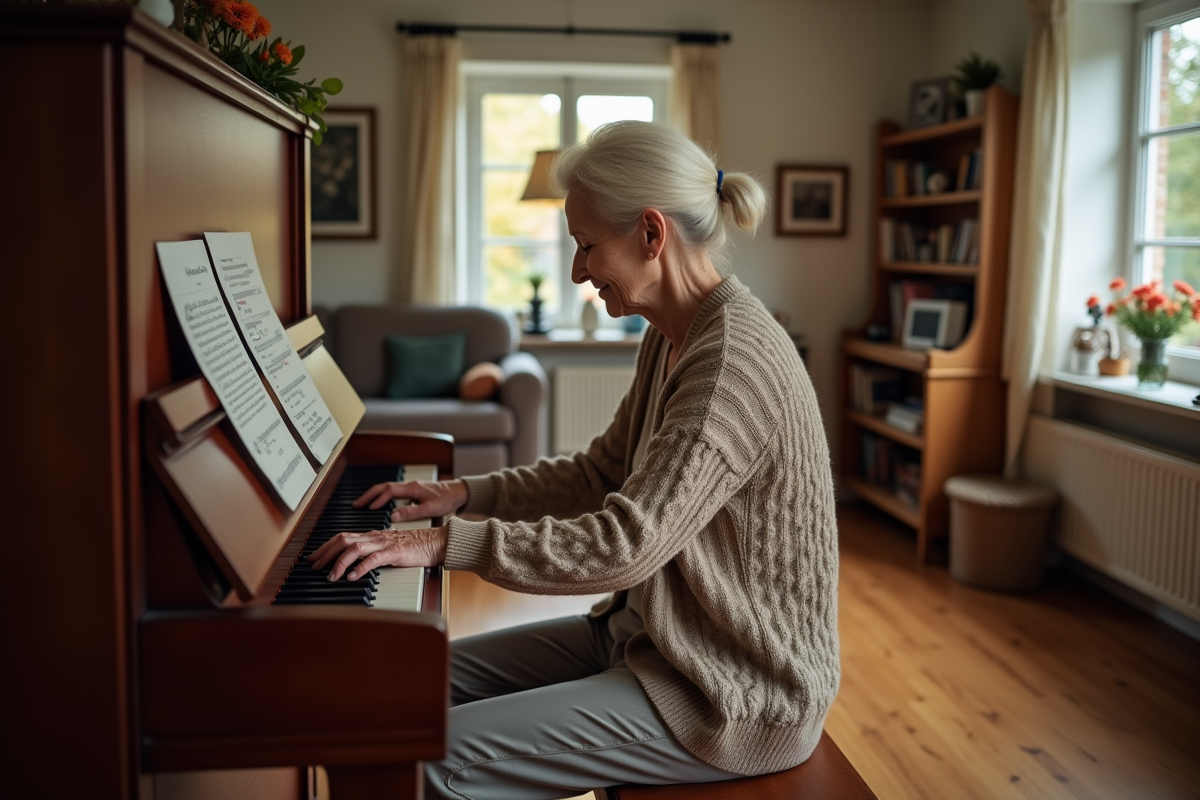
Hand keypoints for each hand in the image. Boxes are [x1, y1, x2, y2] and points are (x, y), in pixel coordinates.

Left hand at [307, 526, 448, 580]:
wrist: (435, 542)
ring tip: (331, 576)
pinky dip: (360, 568)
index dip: (325, 547)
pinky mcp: (395, 552)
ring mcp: (384, 543)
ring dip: (339, 563)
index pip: (342, 537)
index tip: (313, 559)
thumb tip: (354, 565)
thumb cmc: (414, 547)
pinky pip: (373, 559)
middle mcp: (375, 537)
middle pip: (343, 540)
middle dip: (325, 554)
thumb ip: (372, 553)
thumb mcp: (388, 549)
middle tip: (315, 568)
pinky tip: (352, 577)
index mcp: (372, 536)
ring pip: (354, 548)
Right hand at [353, 479, 468, 522]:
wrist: (460, 492)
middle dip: (369, 495)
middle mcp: (409, 486)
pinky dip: (384, 497)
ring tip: (364, 504)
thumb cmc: (448, 499)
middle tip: (356, 504)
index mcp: (412, 488)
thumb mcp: (430, 509)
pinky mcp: (414, 491)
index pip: (388, 491)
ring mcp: (411, 487)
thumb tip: (392, 516)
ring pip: (388, 488)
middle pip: (384, 487)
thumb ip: (411, 513)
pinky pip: (394, 492)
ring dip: (375, 495)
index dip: (377, 499)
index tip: (367, 508)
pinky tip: (381, 504)